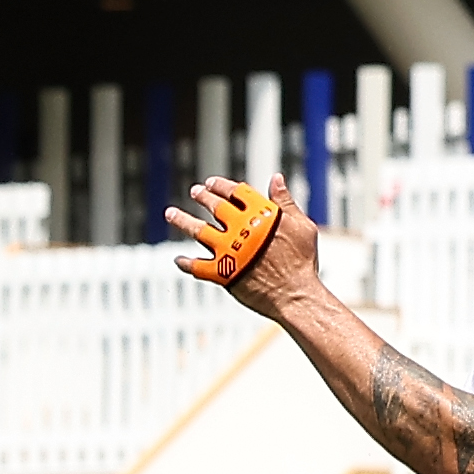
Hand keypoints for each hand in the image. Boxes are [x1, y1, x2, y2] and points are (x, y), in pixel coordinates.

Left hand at [169, 176, 322, 323]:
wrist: (296, 294)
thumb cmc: (303, 261)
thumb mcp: (302, 225)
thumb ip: (286, 202)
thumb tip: (276, 179)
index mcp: (262, 215)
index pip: (237, 192)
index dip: (222, 186)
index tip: (211, 182)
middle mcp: (242, 229)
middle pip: (216, 207)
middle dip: (203, 196)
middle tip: (194, 191)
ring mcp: (229, 250)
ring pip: (199, 231)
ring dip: (182, 220)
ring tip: (170, 212)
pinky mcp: (222, 273)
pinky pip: (196, 267)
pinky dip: (185, 263)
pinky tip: (178, 260)